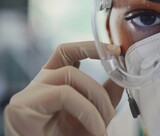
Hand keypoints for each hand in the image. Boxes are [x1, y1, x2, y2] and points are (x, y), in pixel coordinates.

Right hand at [4, 41, 123, 135]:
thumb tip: (121, 75)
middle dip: (99, 88)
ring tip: (103, 125)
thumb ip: (105, 95)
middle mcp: (39, 84)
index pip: (66, 52)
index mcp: (52, 83)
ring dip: (96, 100)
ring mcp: (29, 93)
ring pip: (70, 75)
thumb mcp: (93, 115)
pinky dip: (87, 111)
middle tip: (111, 114)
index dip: (89, 46)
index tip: (115, 50)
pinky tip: (95, 129)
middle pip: (71, 65)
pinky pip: (64, 94)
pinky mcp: (23, 105)